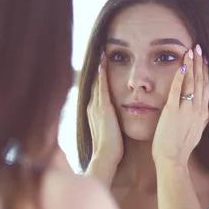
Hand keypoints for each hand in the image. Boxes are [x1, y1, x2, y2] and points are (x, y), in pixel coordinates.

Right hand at [86, 52, 123, 175]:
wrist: (106, 156)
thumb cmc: (111, 148)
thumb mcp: (110, 131)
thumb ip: (112, 122)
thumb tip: (116, 118)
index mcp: (94, 111)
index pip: (96, 90)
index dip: (97, 77)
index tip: (101, 65)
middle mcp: (92, 106)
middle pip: (93, 82)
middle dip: (96, 68)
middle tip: (99, 52)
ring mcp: (96, 106)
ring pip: (96, 81)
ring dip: (99, 66)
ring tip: (101, 52)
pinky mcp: (102, 107)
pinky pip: (101, 85)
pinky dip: (102, 73)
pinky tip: (104, 62)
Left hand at [152, 44, 208, 165]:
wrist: (173, 159)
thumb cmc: (181, 147)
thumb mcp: (199, 130)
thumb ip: (204, 116)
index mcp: (203, 113)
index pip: (207, 87)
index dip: (206, 72)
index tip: (205, 59)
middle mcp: (198, 109)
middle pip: (201, 81)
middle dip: (200, 63)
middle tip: (198, 48)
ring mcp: (186, 110)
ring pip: (191, 82)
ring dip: (191, 65)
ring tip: (190, 51)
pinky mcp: (173, 111)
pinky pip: (177, 90)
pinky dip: (180, 76)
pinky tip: (181, 65)